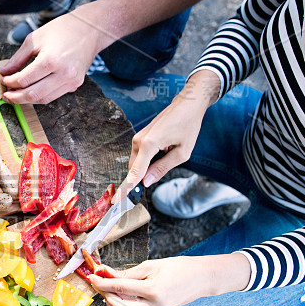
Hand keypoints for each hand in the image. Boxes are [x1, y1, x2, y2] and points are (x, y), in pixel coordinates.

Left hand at [0, 10, 102, 103]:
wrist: (90, 29)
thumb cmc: (62, 30)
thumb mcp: (34, 39)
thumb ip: (17, 58)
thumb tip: (3, 72)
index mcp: (51, 60)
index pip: (24, 80)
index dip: (10, 83)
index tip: (3, 81)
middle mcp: (63, 74)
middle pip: (33, 94)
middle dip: (16, 97)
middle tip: (6, 95)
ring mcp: (71, 81)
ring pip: (44, 99)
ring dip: (28, 99)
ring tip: (16, 95)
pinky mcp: (75, 84)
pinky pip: (54, 95)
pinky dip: (41, 95)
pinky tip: (32, 90)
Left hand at [88, 254, 250, 305]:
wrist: (202, 278)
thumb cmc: (179, 267)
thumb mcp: (151, 265)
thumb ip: (127, 273)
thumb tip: (105, 273)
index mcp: (154, 291)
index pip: (120, 289)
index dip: (102, 283)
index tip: (92, 277)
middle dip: (104, 296)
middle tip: (98, 283)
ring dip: (111, 303)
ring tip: (107, 288)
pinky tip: (119, 295)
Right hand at [111, 70, 220, 202]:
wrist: (187, 104)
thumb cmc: (188, 126)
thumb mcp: (182, 153)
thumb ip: (162, 168)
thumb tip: (146, 182)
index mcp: (149, 144)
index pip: (135, 173)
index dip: (126, 189)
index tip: (116, 201)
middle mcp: (139, 141)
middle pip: (134, 169)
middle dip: (141, 178)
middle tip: (156, 177)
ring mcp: (138, 138)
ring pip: (136, 163)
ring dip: (147, 167)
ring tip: (169, 155)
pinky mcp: (140, 136)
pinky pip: (139, 155)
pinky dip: (147, 161)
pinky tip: (165, 151)